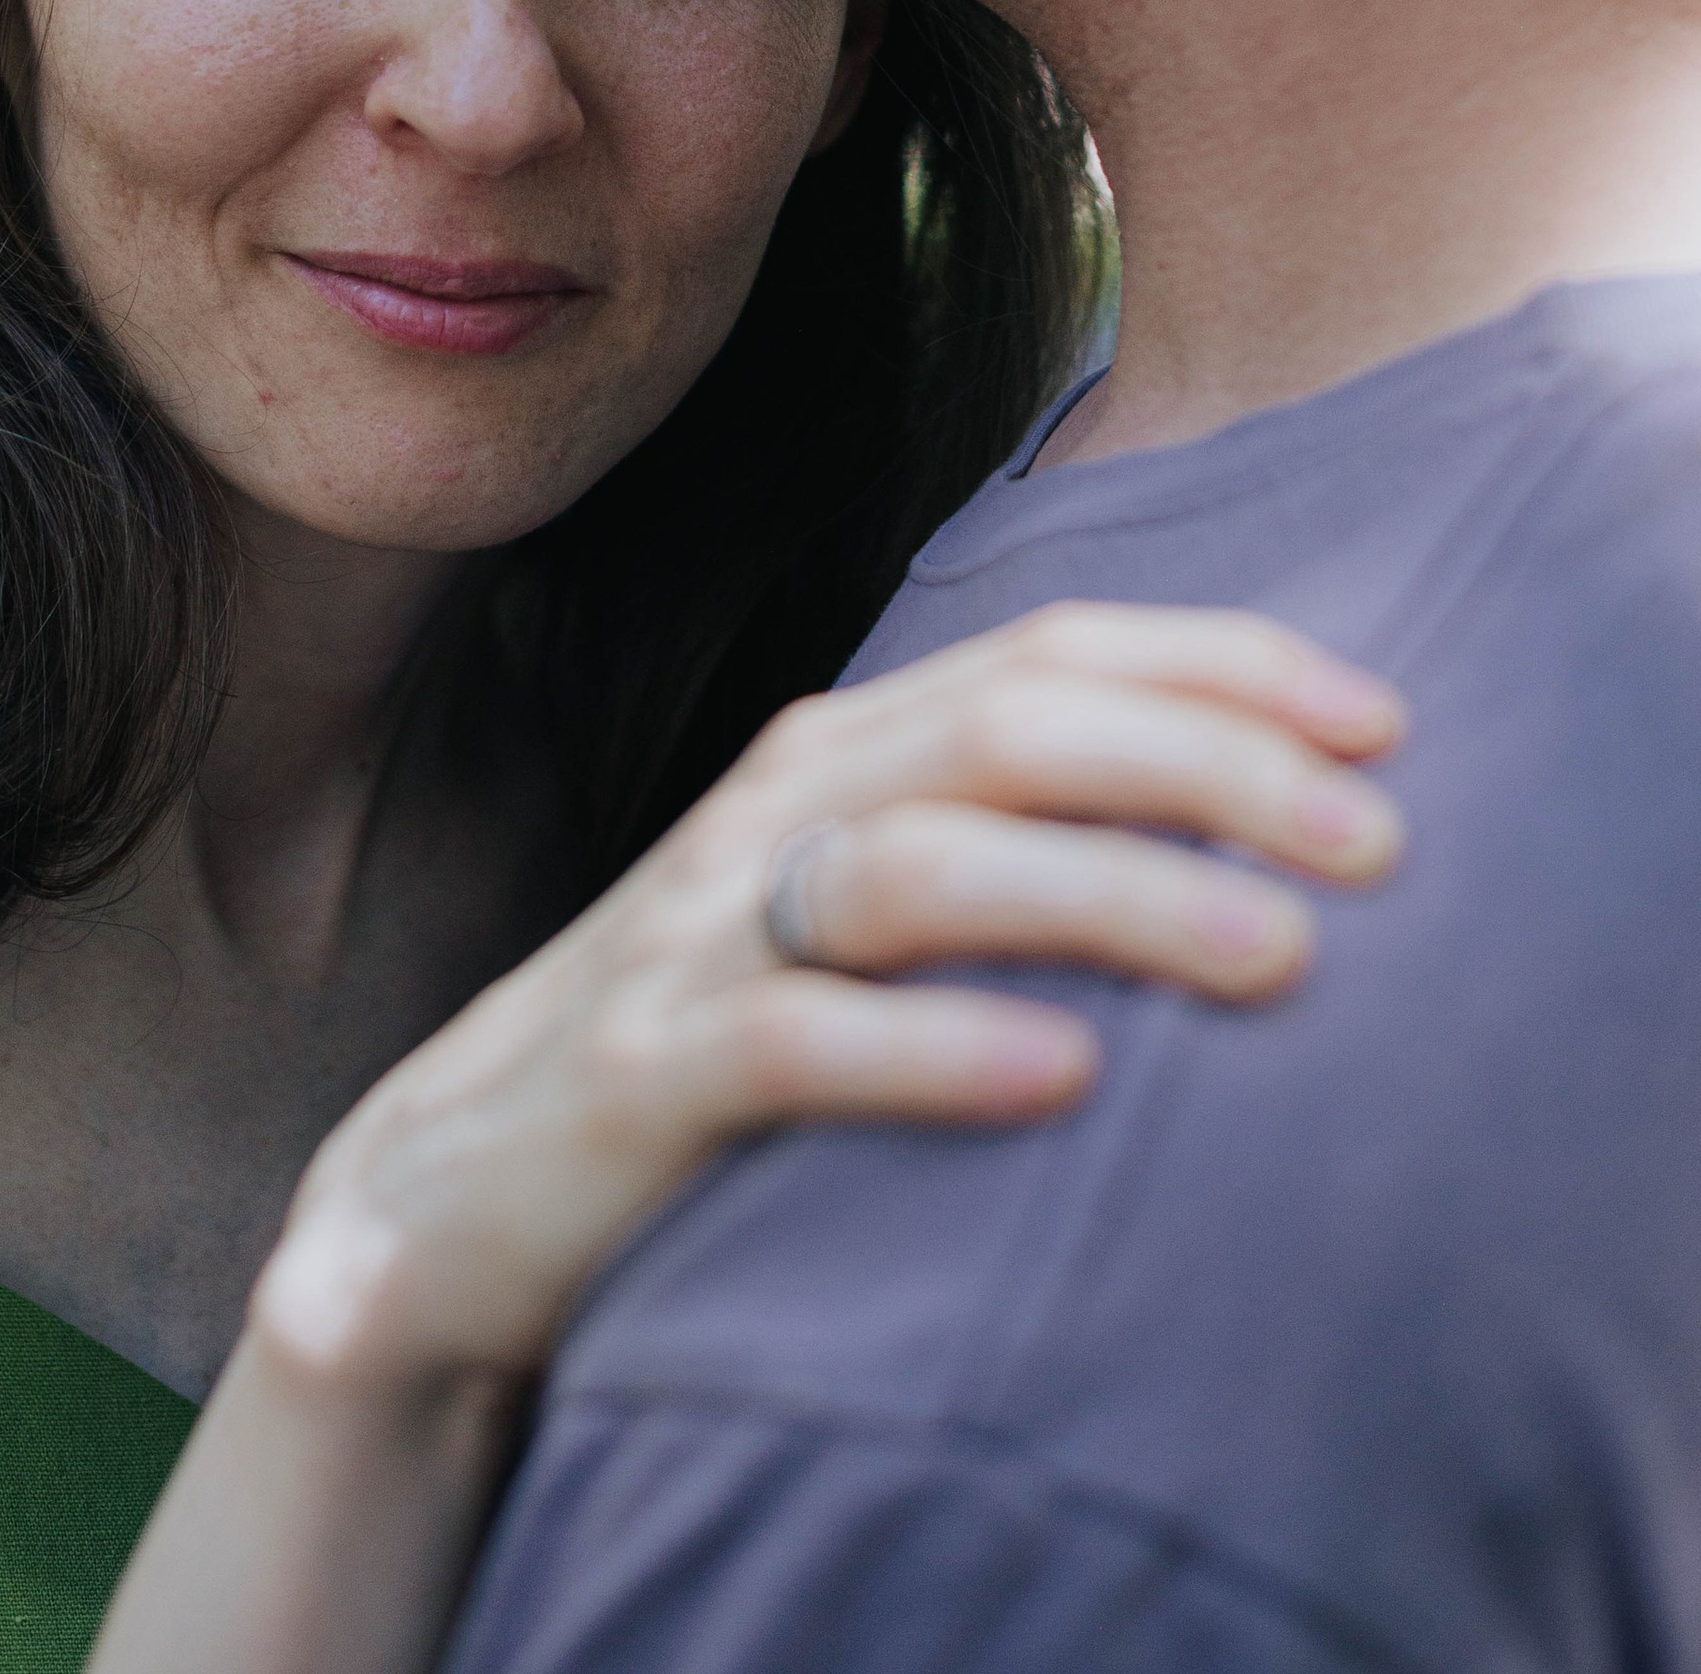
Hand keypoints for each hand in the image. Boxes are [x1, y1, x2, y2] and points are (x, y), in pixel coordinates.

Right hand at [252, 603, 1401, 1394]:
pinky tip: (1064, 1076)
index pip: (1045, 651)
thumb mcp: (853, 909)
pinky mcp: (641, 1079)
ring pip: (921, 866)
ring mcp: (699, 937)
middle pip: (1006, 730)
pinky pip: (797, 1042)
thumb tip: (1252, 824)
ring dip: (1112, 895)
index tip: (1382, 719)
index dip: (1215, 664)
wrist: (455, 1185)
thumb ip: (1000, 844)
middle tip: (1375, 844)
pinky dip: (937, 1049)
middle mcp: (776, 807)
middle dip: (1206, 766)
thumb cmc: (713, 1039)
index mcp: (839, 750)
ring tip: (1272, 957)